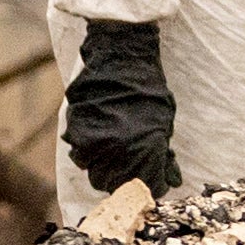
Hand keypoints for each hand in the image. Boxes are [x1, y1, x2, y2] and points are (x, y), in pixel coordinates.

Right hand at [65, 16, 180, 196]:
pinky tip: (101, 134)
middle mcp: (115, 153)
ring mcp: (91, 143)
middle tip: (132, 164)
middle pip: (114, 184)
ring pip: (93, 171)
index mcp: (143, 151)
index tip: (155, 177)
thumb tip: (170, 180)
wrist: (121, 58)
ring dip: (104, 165)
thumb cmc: (149, 89)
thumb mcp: (165, 123)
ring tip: (116, 146)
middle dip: (125, 178)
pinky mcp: (74, 131)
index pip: (147, 186)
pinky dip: (89, 150)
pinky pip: (80, 153)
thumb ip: (164, 155)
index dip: (153, 183)